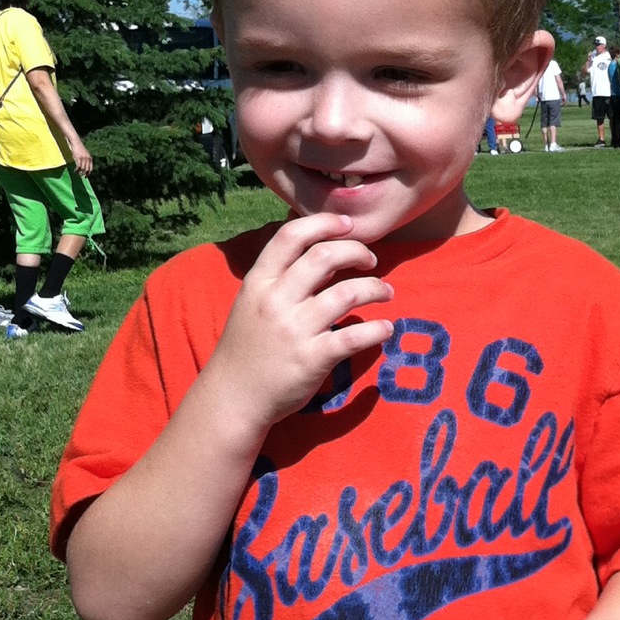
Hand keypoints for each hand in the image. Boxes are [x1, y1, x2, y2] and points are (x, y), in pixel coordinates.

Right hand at [69, 137, 93, 175]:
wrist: (76, 142)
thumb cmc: (79, 148)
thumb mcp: (85, 154)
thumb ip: (86, 160)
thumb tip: (84, 167)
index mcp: (90, 158)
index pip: (91, 168)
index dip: (88, 173)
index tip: (86, 176)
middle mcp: (88, 159)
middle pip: (87, 170)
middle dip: (84, 174)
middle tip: (80, 176)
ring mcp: (83, 158)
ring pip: (83, 169)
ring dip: (79, 173)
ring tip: (77, 174)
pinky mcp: (79, 158)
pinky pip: (78, 166)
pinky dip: (77, 170)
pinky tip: (75, 171)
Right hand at [202, 213, 393, 438]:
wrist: (233, 397)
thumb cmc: (248, 348)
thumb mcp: (252, 303)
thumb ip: (282, 278)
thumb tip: (323, 252)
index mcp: (259, 282)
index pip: (291, 236)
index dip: (325, 223)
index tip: (349, 225)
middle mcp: (276, 300)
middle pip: (324, 256)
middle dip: (357, 251)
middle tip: (371, 260)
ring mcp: (294, 329)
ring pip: (346, 294)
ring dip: (375, 288)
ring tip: (386, 292)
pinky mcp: (311, 359)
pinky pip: (353, 337)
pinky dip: (377, 330)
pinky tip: (385, 329)